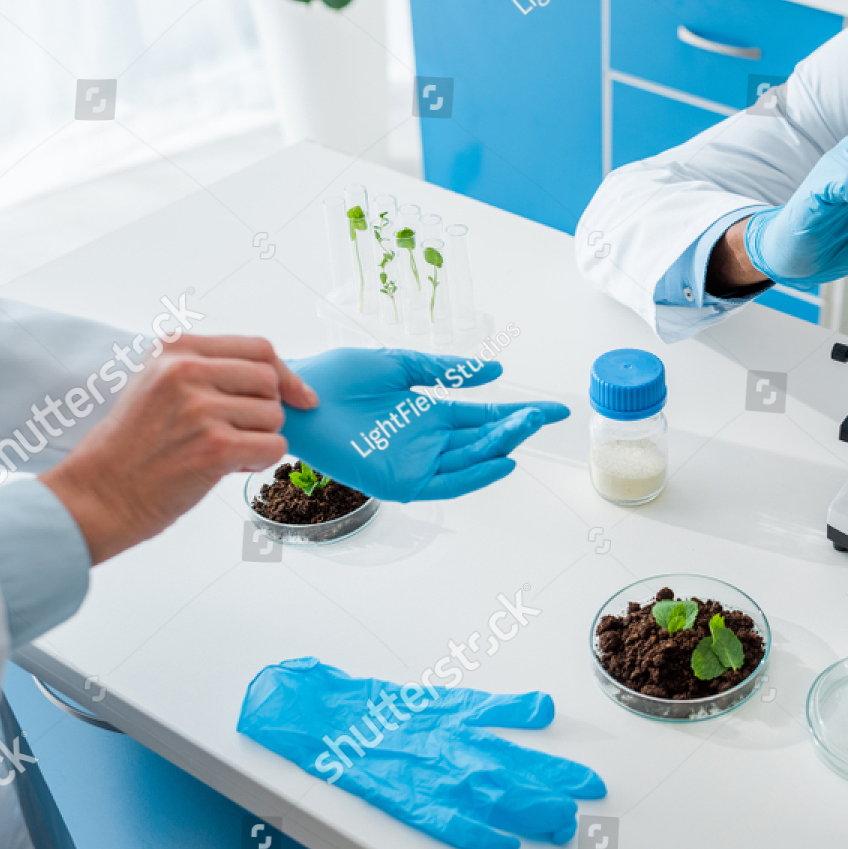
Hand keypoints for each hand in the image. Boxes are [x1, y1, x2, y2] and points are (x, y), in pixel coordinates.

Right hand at [40, 335, 317, 563]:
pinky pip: (274, 446)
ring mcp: (201, 408)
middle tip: (236, 432)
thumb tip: (284, 381)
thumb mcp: (159, 384)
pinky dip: (260, 462)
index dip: (286, 374)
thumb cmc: (135, 446)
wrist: (99, 494)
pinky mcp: (215, 446)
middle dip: (267, 411)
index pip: (258, 348)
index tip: (300, 396)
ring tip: (221, 452)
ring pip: (275, 416)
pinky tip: (226, 468)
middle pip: (270, 381)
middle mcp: (186, 370)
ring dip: (259, 439)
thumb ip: (211, 372)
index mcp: (175, 349)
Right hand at [238, 658, 605, 848]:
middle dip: (551, 797)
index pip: (524, 753)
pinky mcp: (405, 800)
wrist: (330, 717)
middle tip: (581, 810)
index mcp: (464, 728)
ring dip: (526, 814)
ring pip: (488, 800)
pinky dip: (476, 833)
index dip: (561, 771)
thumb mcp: (454, 699)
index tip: (590, 784)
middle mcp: (452, 752)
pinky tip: (502, 844)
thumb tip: (545, 706)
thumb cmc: (390, 710)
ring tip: (558, 825)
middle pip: (514, 779)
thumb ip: (503, 707)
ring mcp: (428, 778)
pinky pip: (446, 821)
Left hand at [281, 348, 567, 501]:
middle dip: (515, 427)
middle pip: (482, 440)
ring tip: (527, 426)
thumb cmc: (336, 378)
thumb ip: (446, 371)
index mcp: (428, 415)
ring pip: (470, 459)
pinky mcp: (398, 480)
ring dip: (501, 445)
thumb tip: (494, 370)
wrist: (295, 396)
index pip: (483, 418)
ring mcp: (414, 462)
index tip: (552, 409)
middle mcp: (426, 442)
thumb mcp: (401, 365)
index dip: (517, 413)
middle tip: (544, 414)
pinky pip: (446, 483)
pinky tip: (501, 461)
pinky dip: (475, 476)